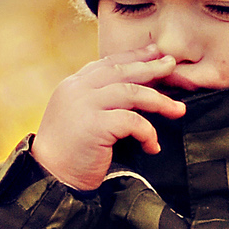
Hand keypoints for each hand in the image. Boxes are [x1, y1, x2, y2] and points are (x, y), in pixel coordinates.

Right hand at [28, 46, 187, 190]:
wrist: (50, 176)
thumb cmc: (68, 151)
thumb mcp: (78, 116)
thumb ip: (96, 100)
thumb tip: (134, 91)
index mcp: (72, 85)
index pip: (107, 63)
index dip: (134, 56)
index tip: (155, 53)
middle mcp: (77, 90)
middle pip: (122, 71)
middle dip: (151, 67)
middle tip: (172, 66)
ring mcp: (85, 105)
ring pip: (132, 92)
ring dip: (159, 101)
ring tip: (178, 109)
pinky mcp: (95, 125)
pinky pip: (133, 122)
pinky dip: (148, 133)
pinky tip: (152, 145)